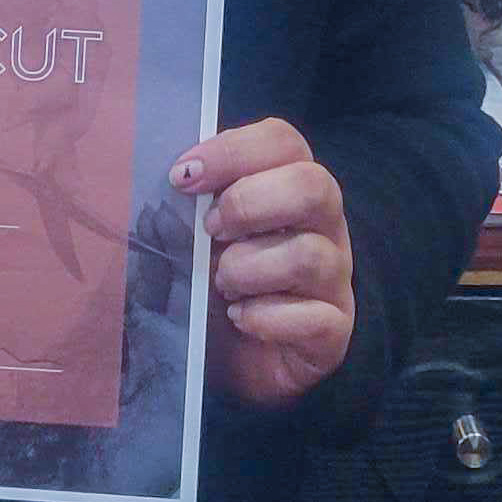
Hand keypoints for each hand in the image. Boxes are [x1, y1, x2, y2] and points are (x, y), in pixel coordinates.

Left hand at [170, 117, 353, 408]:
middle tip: (209, 230)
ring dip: (249, 268)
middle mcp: (324, 226)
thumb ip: (185, 210)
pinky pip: (314, 319)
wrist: (237, 360)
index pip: (282, 141)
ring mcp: (335, 278)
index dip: (232, 151)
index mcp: (291, 185)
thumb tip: (166, 191)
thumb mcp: (194, 239)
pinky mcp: (334, 330)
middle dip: (249, 204)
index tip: (182, 176)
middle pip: (314, 185)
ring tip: (221, 284)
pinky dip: (266, 318)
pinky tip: (240, 319)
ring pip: (310, 255)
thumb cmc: (213, 283)